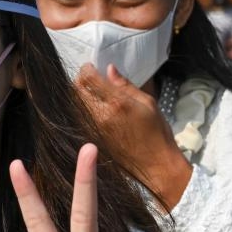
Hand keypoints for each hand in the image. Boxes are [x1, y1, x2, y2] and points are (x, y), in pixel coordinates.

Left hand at [76, 64, 190, 207]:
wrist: (155, 165)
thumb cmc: (157, 132)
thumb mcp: (148, 103)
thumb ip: (125, 85)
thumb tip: (109, 69)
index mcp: (117, 103)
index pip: (88, 79)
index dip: (86, 69)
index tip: (91, 67)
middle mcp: (100, 115)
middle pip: (76, 90)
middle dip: (80, 80)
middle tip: (89, 78)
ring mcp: (92, 128)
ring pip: (74, 103)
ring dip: (78, 94)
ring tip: (90, 92)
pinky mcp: (90, 138)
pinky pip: (78, 117)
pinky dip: (80, 108)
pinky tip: (91, 107)